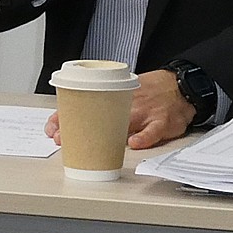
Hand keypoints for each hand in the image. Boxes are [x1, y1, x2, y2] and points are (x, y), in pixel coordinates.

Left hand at [44, 69, 195, 149]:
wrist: (181, 85)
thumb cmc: (149, 91)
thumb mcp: (123, 93)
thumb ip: (103, 105)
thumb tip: (74, 120)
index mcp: (114, 97)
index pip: (83, 106)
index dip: (65, 117)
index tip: (51, 129)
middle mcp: (126, 105)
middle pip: (97, 118)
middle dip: (76, 129)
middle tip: (60, 139)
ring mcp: (144, 113)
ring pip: (121, 125)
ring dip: (103, 137)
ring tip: (87, 147)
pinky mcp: (162, 122)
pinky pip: (152, 132)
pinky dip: (143, 138)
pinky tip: (134, 143)